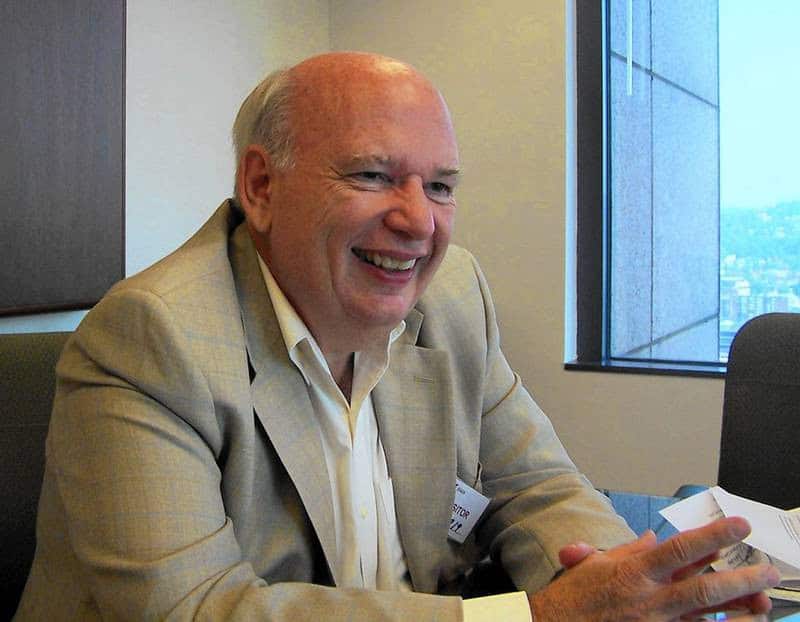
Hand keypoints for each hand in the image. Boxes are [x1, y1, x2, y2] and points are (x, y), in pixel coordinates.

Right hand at [528, 516, 779, 620]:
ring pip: (708, 618)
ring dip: (740, 609)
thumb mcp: (594, 563)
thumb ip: (628, 550)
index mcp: (633, 572)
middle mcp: (649, 600)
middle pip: (705, 588)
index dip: (713, 535)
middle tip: (767, 569)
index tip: (739, 524)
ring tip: (764, 600)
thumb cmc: (572, 598)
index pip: (681, 549)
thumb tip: (652, 538)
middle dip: (741, 578)